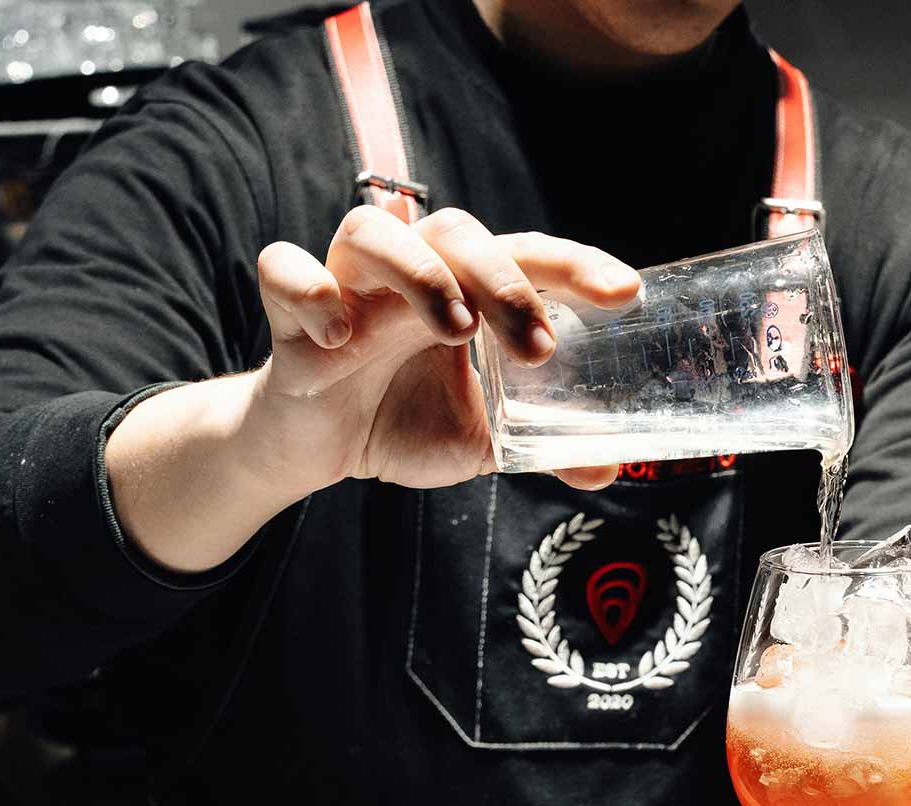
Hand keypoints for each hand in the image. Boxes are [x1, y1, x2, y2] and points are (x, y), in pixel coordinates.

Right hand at [247, 205, 639, 494]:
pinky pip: (284, 269)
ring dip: (420, 273)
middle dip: (504, 282)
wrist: (320, 448)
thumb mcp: (484, 439)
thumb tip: (607, 468)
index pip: (526, 255)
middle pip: (455, 231)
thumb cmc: (404, 419)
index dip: (576, 266)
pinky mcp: (289, 315)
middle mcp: (410, 273)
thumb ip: (543, 447)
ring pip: (372, 231)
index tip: (626, 294)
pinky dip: (311, 290)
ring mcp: (348, 286)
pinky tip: (341, 333)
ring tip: (454, 329)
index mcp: (465, 289)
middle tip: (536, 347)